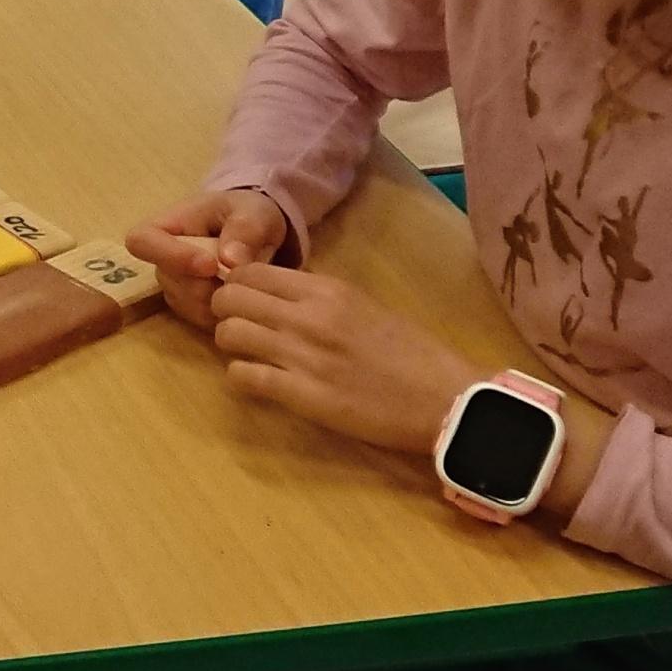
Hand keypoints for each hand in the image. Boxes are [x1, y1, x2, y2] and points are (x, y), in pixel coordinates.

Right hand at [127, 186, 291, 331]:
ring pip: (186, 303)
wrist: (260, 233)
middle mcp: (163, 260)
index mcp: (166, 226)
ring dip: (218, 298)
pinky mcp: (193, 308)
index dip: (171, 256)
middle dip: (204, 283)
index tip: (210, 265)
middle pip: (168, 279)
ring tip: (246, 283)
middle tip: (240, 277)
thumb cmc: (247, 213)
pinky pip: (202, 319)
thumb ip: (244, 230)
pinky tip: (245, 297)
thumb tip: (230, 260)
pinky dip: (225, 312)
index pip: (142, 241)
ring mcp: (176, 287)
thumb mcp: (253, 211)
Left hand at [208, 267, 483, 458]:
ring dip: (231, 346)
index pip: (250, 271)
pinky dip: (242, 378)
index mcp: (327, 289)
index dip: (236, 285)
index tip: (244, 301)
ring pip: (228, 334)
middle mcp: (309, 315)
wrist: (447, 399)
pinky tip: (260, 382)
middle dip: (225, 313)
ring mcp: (303, 355)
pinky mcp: (303, 395)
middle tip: (241, 330)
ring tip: (250, 356)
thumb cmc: (413, 354)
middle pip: (229, 297)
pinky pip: (244, 376)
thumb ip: (321, 298)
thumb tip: (280, 294)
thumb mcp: (365, 306)